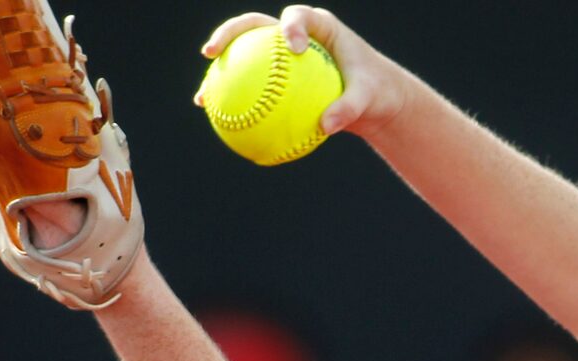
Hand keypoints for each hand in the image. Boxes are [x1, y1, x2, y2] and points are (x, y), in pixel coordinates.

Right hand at [195, 8, 411, 138]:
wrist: (372, 98)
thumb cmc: (374, 92)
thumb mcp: (368, 100)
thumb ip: (350, 109)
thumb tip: (327, 126)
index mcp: (319, 27)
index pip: (299, 17)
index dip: (291, 27)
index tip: (291, 46)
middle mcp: (295, 34)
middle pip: (255, 26)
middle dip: (231, 34)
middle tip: (212, 51)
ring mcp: (281, 54)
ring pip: (245, 55)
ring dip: (221, 72)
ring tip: (203, 96)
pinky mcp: (276, 74)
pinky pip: (253, 85)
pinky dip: (236, 102)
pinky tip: (221, 124)